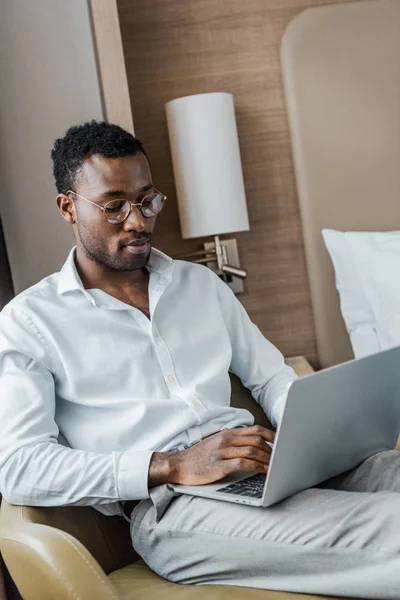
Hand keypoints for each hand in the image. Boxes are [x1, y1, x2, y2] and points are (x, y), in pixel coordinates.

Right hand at [148, 425, 274, 487]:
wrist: (179, 464)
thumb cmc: (199, 456)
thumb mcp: (216, 442)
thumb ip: (233, 441)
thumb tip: (254, 445)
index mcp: (227, 433)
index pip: (254, 429)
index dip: (271, 435)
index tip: (282, 442)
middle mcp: (226, 439)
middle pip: (256, 439)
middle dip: (272, 449)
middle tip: (281, 458)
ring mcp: (222, 452)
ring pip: (251, 451)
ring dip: (267, 459)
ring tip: (275, 466)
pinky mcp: (219, 465)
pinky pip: (242, 463)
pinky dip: (256, 467)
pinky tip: (263, 471)